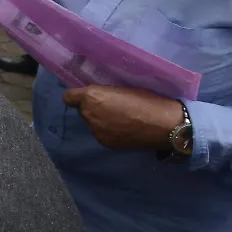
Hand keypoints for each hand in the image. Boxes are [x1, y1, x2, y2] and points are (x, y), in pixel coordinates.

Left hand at [62, 86, 184, 150]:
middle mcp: (89, 114)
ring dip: (100, 121)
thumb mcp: (121, 89)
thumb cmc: (146, 100)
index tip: (87, 97)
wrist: (163, 124)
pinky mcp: (105, 143)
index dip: (77, 97)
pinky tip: (124, 130)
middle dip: (92, 108)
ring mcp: (96, 131)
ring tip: (121, 120)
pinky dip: (109, 132)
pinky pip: (101, 134)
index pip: (68, 97)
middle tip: (111, 107)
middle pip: (82, 110)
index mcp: (91, 97)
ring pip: (92, 123)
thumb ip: (103, 94)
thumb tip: (96, 98)